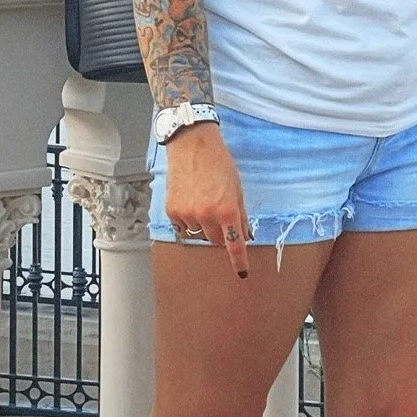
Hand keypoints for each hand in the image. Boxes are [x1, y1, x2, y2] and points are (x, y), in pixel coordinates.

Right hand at [163, 121, 251, 279]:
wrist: (192, 145)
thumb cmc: (218, 162)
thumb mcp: (237, 188)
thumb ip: (240, 214)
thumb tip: (244, 234)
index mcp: (227, 209)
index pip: (235, 244)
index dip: (239, 260)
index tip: (242, 271)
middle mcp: (207, 215)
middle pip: (216, 241)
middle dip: (222, 233)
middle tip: (220, 214)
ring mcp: (188, 214)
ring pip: (199, 234)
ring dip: (204, 225)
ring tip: (203, 200)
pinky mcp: (172, 211)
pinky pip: (183, 227)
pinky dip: (188, 220)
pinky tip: (190, 201)